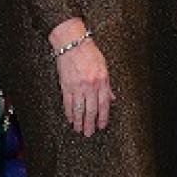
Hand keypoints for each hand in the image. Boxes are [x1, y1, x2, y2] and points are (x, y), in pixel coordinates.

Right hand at [50, 20, 113, 136]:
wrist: (72, 43)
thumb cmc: (89, 52)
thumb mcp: (104, 67)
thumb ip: (107, 85)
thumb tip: (111, 98)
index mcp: (102, 81)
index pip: (104, 104)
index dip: (103, 117)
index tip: (102, 126)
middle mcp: (90, 85)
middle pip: (91, 110)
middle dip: (90, 123)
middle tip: (89, 133)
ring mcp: (77, 86)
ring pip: (78, 109)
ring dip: (79, 121)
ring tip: (79, 129)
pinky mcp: (65, 85)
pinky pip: (67, 102)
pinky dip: (68, 112)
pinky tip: (69, 118)